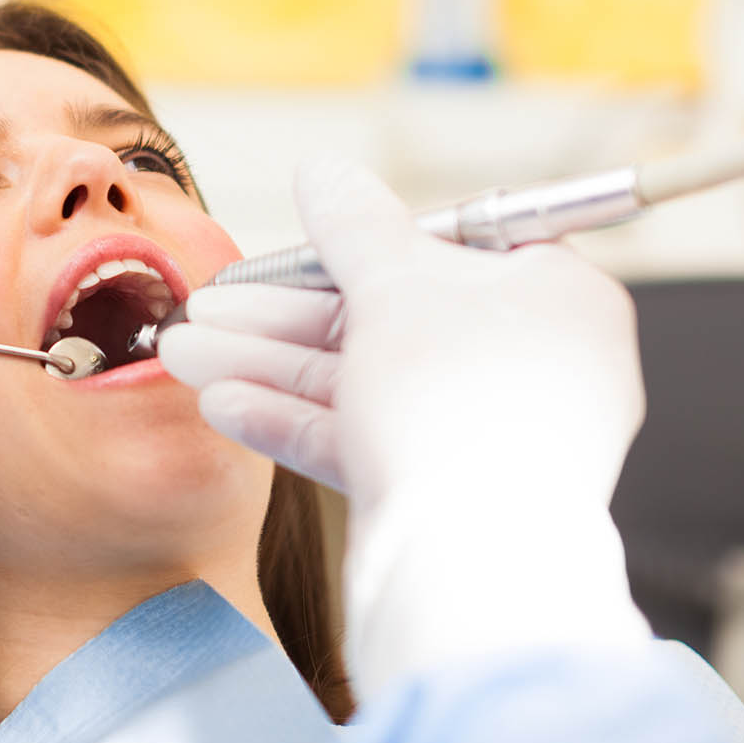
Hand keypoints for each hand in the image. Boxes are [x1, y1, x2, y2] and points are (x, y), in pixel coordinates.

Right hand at [160, 158, 650, 688]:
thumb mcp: (396, 288)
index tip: (300, 243)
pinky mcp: (445, 498)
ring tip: (186, 353)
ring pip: (368, 385)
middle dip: (285, 314)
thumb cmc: (462, 411)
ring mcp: (488, 439)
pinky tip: (225, 406)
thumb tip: (323, 170)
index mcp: (557, 301)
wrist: (475, 573)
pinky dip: (298, 423)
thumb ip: (352, 228)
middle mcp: (532, 368)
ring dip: (271, 365)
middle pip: (394, 320)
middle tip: (208, 305)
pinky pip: (368, 444)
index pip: (458, 248)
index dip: (370, 242)